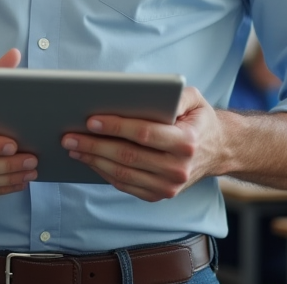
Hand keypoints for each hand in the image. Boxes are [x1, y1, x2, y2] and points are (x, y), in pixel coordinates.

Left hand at [62, 86, 224, 200]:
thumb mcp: (194, 99)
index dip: (116, 127)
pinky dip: (104, 173)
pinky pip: (125, 185)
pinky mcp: (160, 195)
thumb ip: (174, 93)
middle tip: (68, 136)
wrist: (218, 149)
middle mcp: (179, 168)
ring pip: (123, 174)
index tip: (90, 120)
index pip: (144, 134)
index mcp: (186, 142)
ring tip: (73, 148)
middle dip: (94, 145)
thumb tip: (145, 91)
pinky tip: (89, 160)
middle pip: (127, 156)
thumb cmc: (198, 119)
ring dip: (93, 161)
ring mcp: (169, 186)